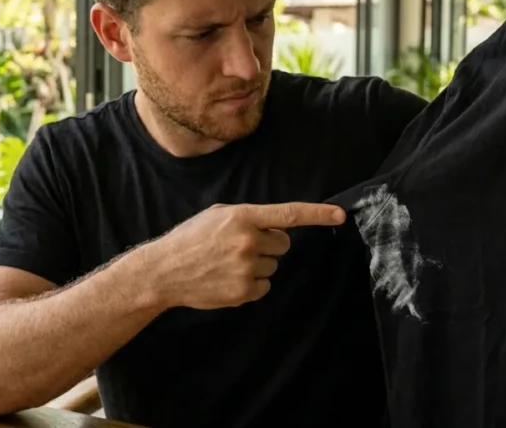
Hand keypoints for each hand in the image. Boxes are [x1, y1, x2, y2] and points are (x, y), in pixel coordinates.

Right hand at [137, 202, 346, 309]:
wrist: (165, 271)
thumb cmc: (190, 240)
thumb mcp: (216, 216)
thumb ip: (247, 218)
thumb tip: (273, 227)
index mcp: (242, 217)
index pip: (288, 214)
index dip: (317, 214)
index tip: (340, 215)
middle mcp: (248, 241)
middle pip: (284, 244)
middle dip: (269, 245)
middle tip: (241, 247)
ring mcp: (247, 268)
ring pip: (273, 266)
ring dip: (258, 265)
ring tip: (228, 264)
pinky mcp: (244, 291)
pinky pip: (265, 286)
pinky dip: (252, 284)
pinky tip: (228, 279)